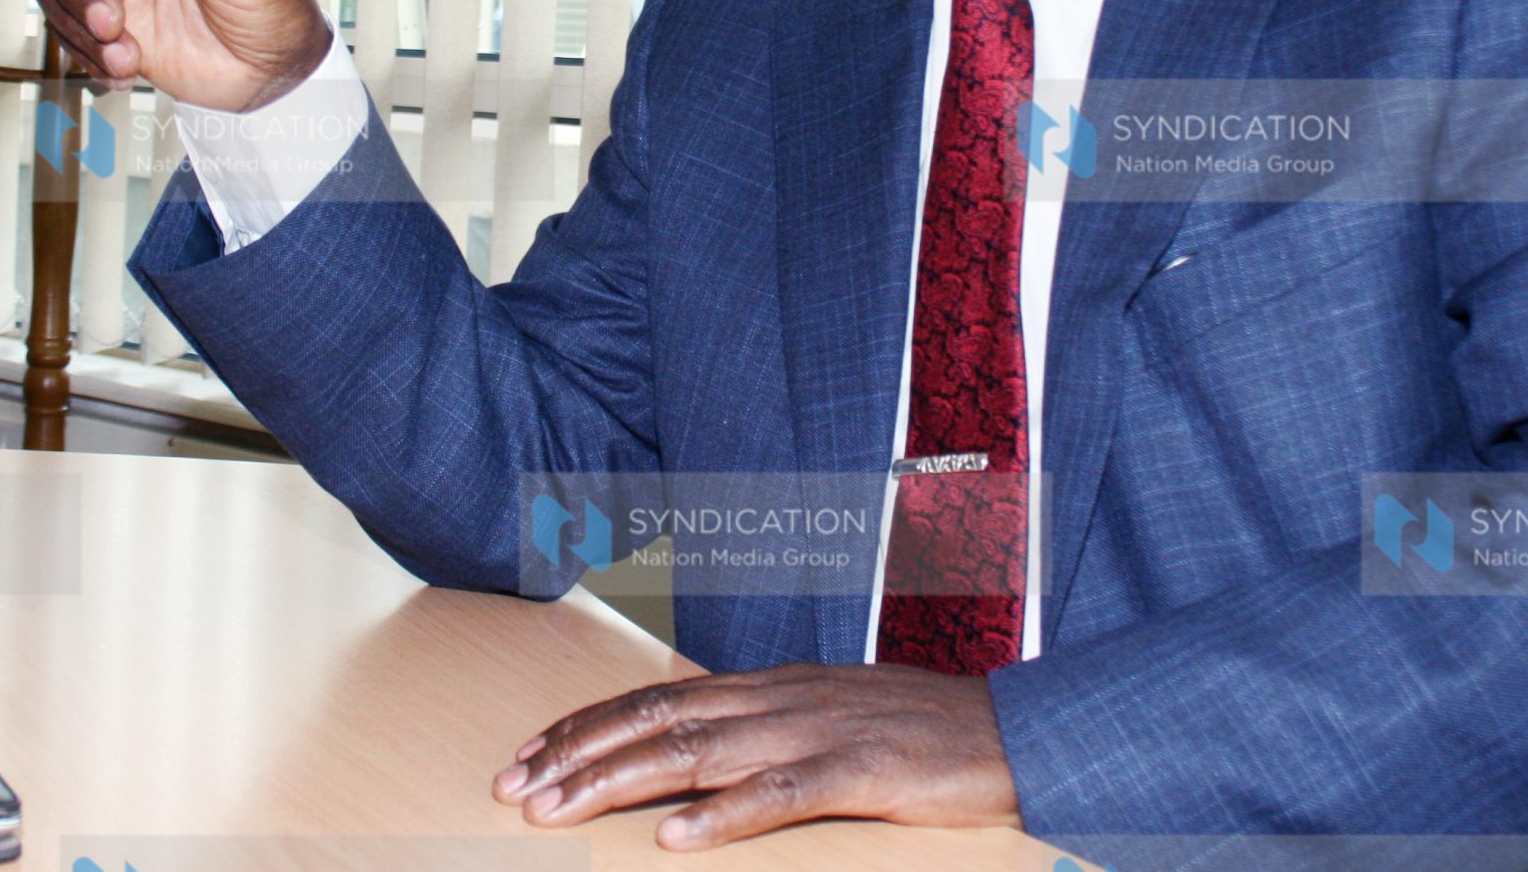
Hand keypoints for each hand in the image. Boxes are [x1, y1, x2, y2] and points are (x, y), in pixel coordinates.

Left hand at [493, 663, 1019, 849]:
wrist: (1014, 731)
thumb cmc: (918, 736)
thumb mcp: (826, 724)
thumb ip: (762, 735)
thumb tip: (691, 763)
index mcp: (770, 687)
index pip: (656, 697)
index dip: (586, 725)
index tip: (526, 755)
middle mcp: (780, 698)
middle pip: (658, 718)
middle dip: (577, 753)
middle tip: (513, 786)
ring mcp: (818, 730)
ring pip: (698, 750)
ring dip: (620, 781)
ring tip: (559, 809)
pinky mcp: (860, 769)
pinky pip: (780, 792)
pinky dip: (722, 815)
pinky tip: (674, 840)